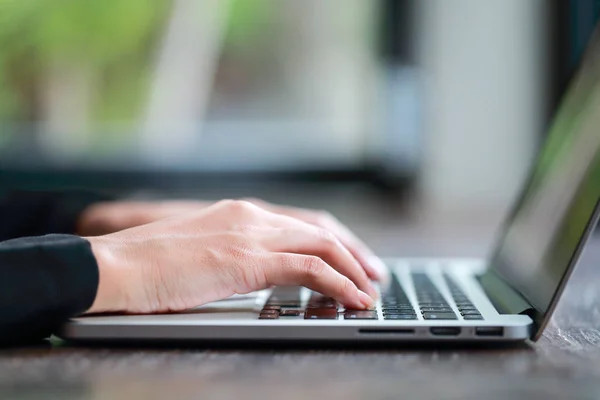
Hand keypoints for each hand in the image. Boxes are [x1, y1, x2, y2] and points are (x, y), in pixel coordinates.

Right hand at [86, 200, 377, 314]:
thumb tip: (255, 269)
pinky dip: (339, 283)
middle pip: (321, 229)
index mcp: (240, 212)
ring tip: (370, 291)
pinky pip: (310, 269)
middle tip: (374, 274)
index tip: (352, 259)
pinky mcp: (248, 259)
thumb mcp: (199, 251)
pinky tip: (352, 298)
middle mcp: (251, 216)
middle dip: (354, 252)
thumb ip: (231, 252)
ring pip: (323, 246)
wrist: (115, 264)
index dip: (335, 240)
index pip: (302, 222)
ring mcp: (251, 234)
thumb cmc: (147, 265)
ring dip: (353, 269)